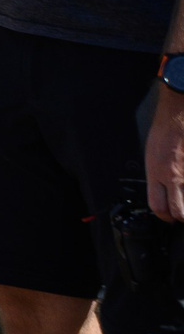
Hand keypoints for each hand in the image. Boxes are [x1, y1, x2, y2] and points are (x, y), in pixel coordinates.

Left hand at [149, 92, 183, 222]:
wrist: (179, 116)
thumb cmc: (165, 133)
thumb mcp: (152, 156)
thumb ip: (157, 177)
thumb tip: (163, 193)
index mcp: (156, 173)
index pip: (157, 207)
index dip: (163, 216)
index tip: (167, 216)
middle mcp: (174, 177)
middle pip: (180, 212)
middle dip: (181, 217)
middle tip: (182, 214)